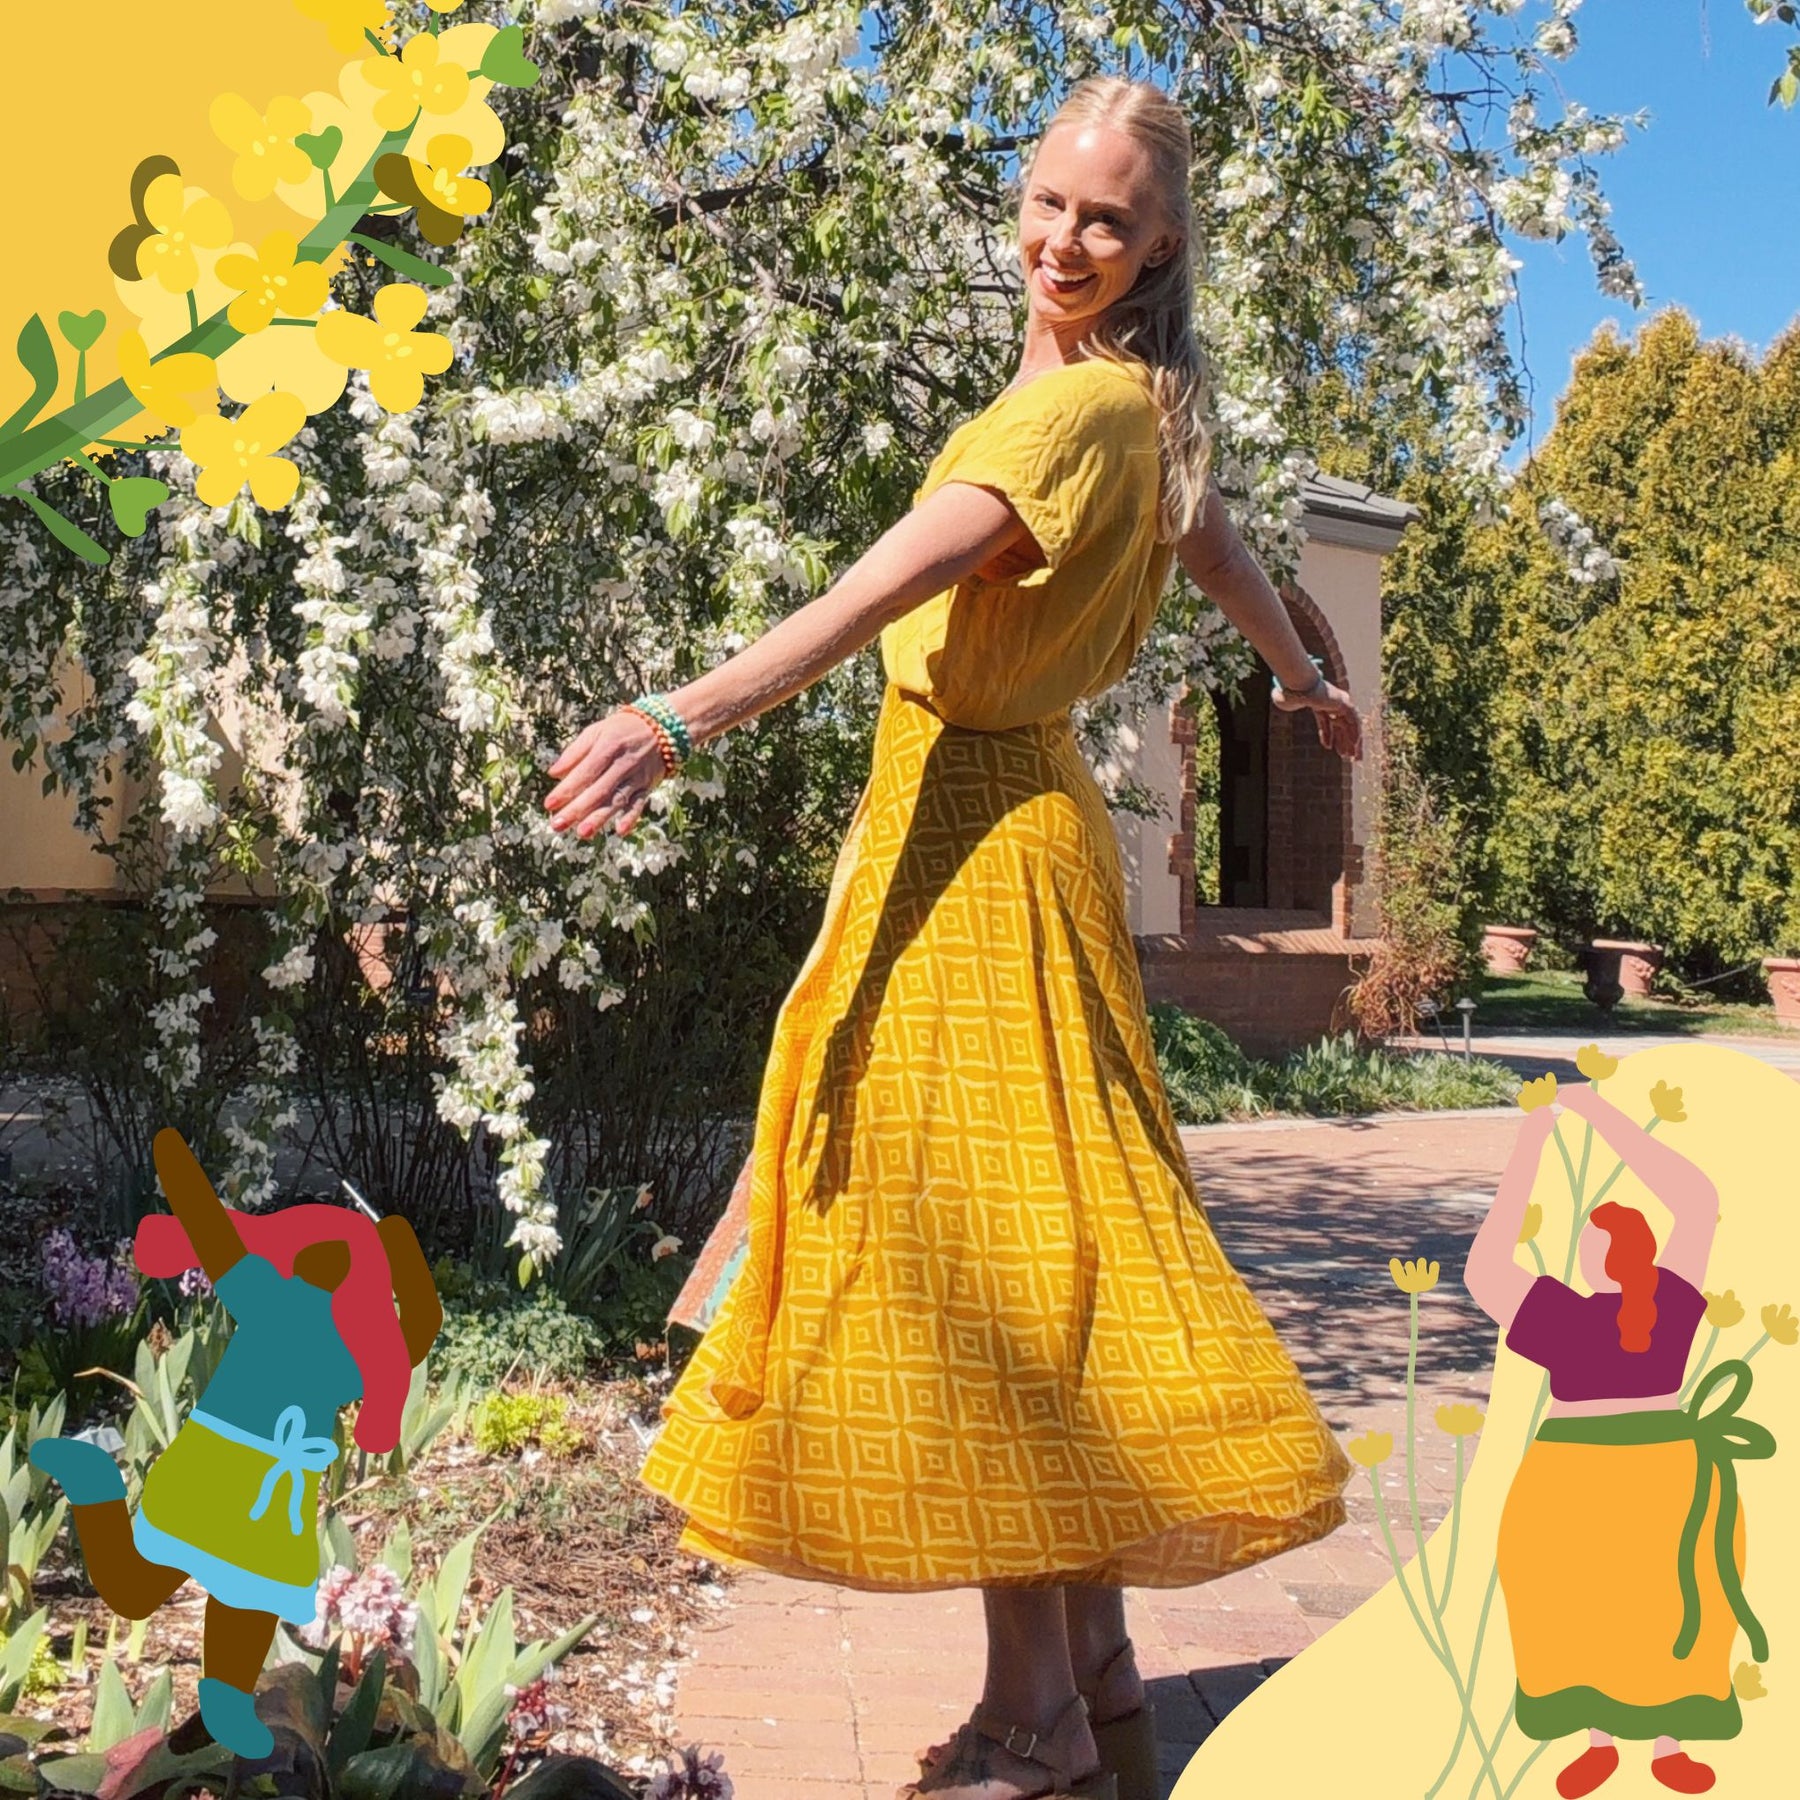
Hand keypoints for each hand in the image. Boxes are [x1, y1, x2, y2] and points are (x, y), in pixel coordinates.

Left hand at [545, 707, 668, 838]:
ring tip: (582, 833)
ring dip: (600, 818)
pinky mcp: (647, 787)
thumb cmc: (621, 730)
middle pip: (598, 790)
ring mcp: (636, 777)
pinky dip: (631, 818)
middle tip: (556, 825)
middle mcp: (623, 764)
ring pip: (617, 800)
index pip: (584, 772)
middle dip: (577, 809)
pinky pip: (640, 804)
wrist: (663, 728)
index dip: (566, 789)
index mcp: (607, 747)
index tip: (548, 805)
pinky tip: (621, 831)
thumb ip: (574, 752)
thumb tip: (553, 773)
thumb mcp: (596, 731)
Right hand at [1272, 674, 1361, 760]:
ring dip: (1353, 742)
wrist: (1298, 686)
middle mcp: (1333, 703)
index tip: (1329, 748)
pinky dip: (1354, 733)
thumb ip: (1287, 702)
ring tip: (1353, 756)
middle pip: (1342, 725)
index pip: (1328, 722)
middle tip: (1349, 756)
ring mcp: (1340, 702)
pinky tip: (1354, 745)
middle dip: (1345, 742)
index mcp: (1321, 702)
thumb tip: (1278, 700)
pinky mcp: (1345, 703)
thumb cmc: (1291, 691)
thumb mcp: (1289, 700)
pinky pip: (1353, 722)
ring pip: (1350, 725)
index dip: (1328, 736)